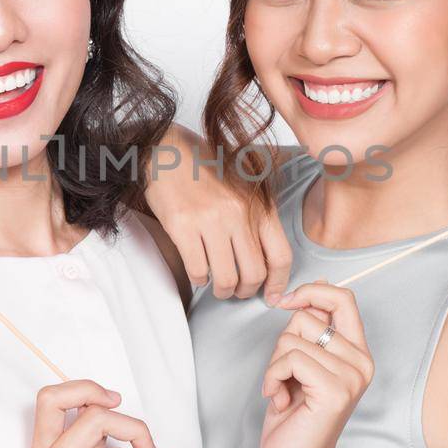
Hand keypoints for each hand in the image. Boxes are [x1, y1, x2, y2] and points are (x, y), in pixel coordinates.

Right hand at [144, 124, 292, 301]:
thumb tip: (268, 263)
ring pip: (226, 278)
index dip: (278, 283)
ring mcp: (210, 220)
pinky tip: (199, 273)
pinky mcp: (183, 226)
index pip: (280, 255)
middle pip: (254, 274)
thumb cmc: (205, 169)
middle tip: (238, 291)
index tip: (271, 296)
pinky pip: (198, 270)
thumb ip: (259, 218)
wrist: (167, 151)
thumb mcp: (244, 187)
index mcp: (258, 204)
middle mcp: (238, 213)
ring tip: (217, 285)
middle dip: (246, 291)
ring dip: (222, 290)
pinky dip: (200, 279)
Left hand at [259, 281, 372, 447]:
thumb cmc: (295, 420)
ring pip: (293, 338)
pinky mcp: (334, 390)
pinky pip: (290, 359)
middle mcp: (361, 363)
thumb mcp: (302, 366)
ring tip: (284, 391)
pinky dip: (272, 377)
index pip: (343, 298)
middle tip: (286, 377)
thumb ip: (309, 334)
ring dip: (275, 365)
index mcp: (357, 353)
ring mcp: (351, 377)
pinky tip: (278, 400)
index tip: (285, 302)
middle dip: (283, 343)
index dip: (311, 291)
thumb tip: (302, 296)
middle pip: (308, 317)